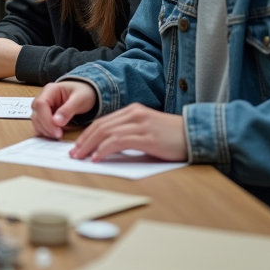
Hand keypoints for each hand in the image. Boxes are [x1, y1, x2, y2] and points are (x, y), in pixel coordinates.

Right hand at [30, 81, 97, 138]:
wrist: (86, 94)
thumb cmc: (84, 93)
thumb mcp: (80, 99)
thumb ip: (68, 110)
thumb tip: (56, 122)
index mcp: (50, 90)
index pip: (41, 104)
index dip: (46, 119)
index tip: (58, 132)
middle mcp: (43, 98)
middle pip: (36, 114)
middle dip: (46, 127)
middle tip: (59, 136)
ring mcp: (41, 107)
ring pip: (36, 121)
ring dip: (45, 130)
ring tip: (58, 135)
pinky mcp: (43, 115)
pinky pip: (39, 125)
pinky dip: (45, 131)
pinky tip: (55, 134)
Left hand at [69, 103, 186, 162]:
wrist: (196, 135)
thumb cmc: (172, 138)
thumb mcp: (146, 131)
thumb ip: (128, 135)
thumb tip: (106, 149)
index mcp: (133, 111)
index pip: (103, 122)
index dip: (87, 134)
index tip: (77, 146)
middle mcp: (134, 114)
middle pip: (101, 126)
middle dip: (84, 140)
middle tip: (73, 154)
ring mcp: (140, 124)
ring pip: (106, 133)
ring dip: (90, 146)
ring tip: (81, 157)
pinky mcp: (146, 136)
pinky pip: (118, 142)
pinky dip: (104, 149)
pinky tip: (97, 158)